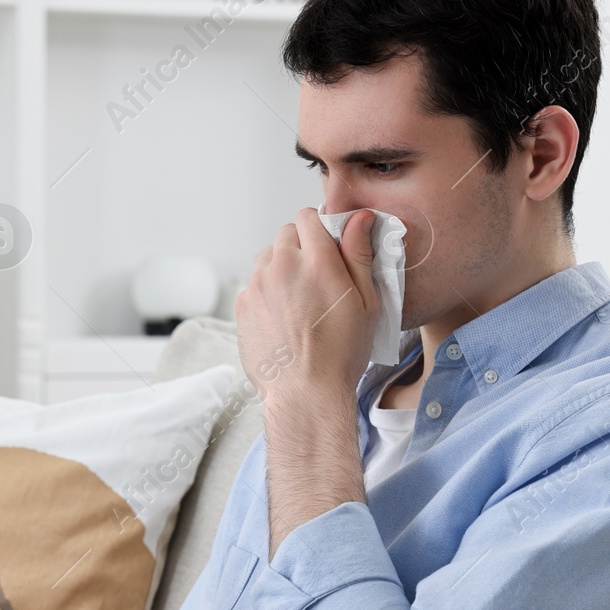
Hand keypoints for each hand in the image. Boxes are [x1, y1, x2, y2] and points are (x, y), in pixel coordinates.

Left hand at [235, 207, 380, 407]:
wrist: (305, 392)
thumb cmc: (340, 353)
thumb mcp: (366, 301)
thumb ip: (359, 253)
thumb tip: (359, 218)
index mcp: (316, 261)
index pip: (309, 217)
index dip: (321, 229)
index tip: (329, 247)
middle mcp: (281, 267)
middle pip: (286, 235)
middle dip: (301, 248)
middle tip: (317, 278)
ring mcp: (257, 285)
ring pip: (268, 258)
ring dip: (282, 269)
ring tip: (300, 301)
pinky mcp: (242, 305)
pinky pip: (255, 284)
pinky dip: (267, 293)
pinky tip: (285, 318)